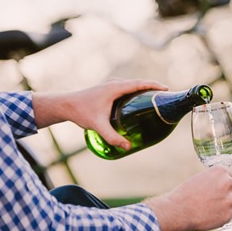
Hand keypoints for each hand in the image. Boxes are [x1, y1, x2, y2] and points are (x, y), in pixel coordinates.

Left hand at [33, 78, 167, 149]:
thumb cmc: (81, 112)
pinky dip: (136, 91)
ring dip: (144, 89)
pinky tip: (138, 101)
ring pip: (132, 85)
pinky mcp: (108, 89)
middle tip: (164, 97)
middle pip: (138, 83)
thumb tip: (128, 147)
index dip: (154, 85)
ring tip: (154, 99)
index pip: (139, 83)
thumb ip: (112, 137)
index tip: (166, 89)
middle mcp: (114, 83)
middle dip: (153, 88)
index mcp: (115, 88)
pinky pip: (127, 87)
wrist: (65, 105)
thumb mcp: (98, 126)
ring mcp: (111, 85)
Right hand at [145, 165, 231, 230]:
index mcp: (220, 171)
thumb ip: (215, 180)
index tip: (223, 188)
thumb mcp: (201, 179)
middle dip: (230, 194)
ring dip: (231, 206)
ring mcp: (229, 200)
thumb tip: (225, 185)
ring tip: (216, 209)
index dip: (228, 183)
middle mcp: (228, 183)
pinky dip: (224, 217)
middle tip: (218, 200)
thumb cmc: (185, 194)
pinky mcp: (228, 215)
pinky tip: (211, 216)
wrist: (177, 210)